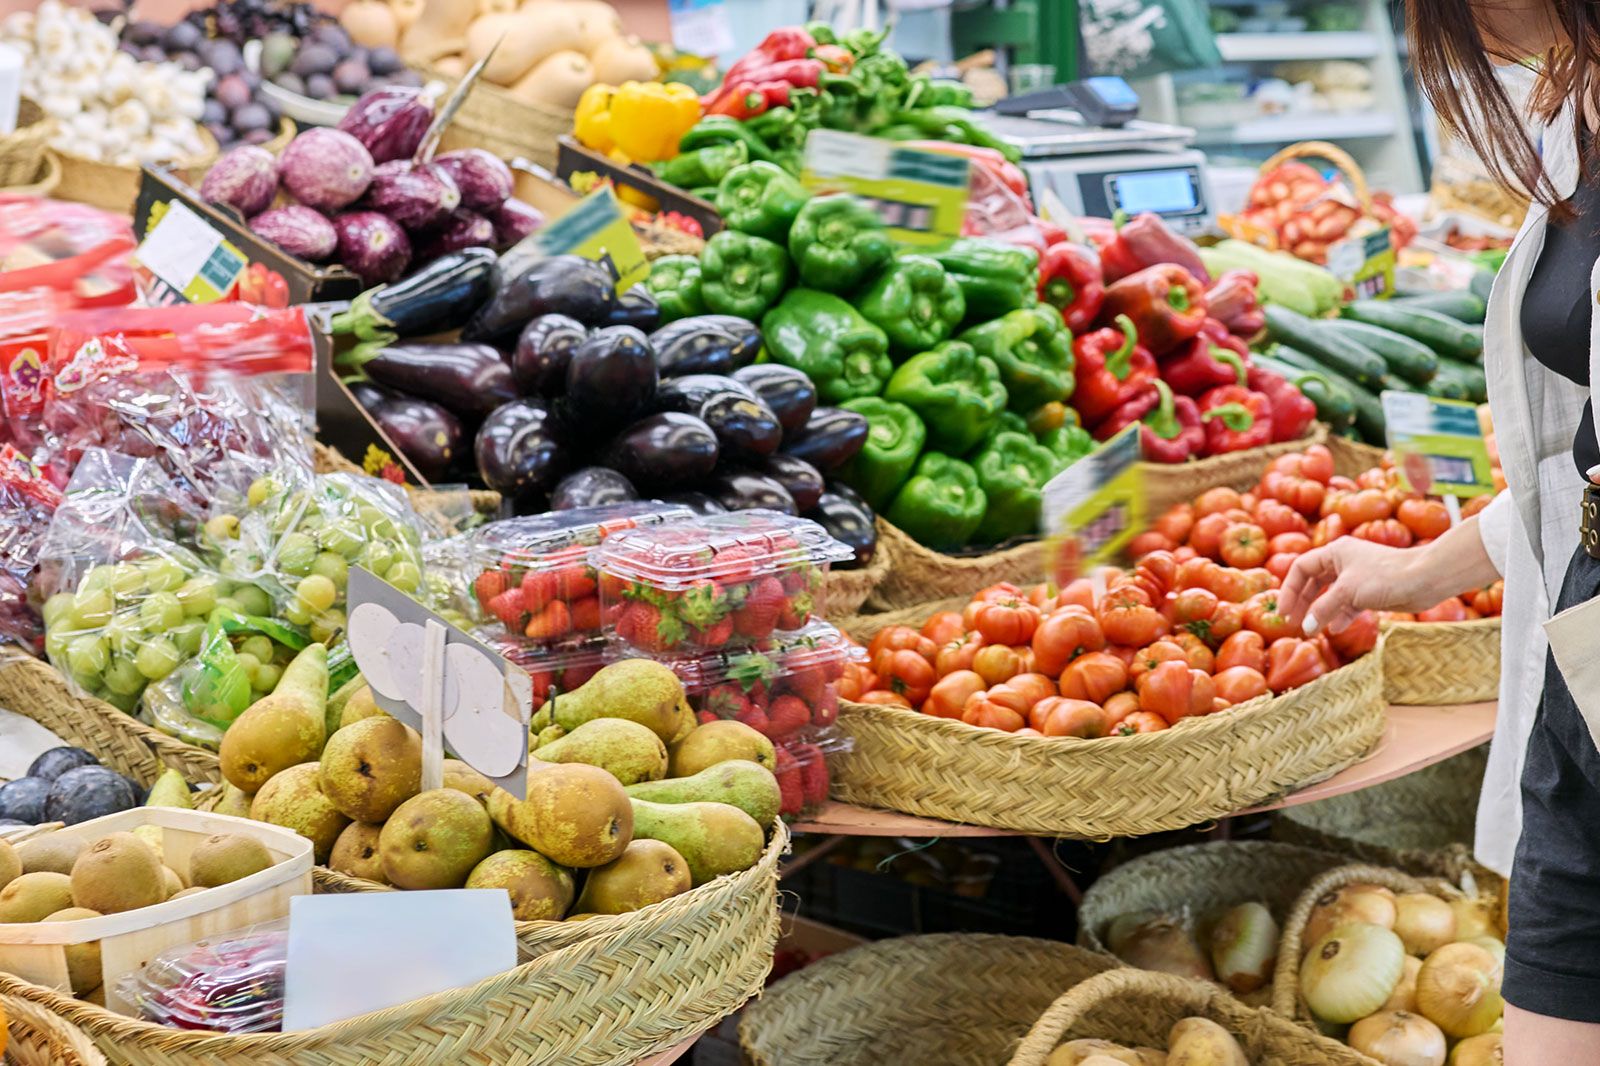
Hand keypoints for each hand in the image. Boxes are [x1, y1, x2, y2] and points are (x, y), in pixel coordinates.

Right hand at [1278, 539, 1445, 634]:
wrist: (1425, 579)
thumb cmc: (1385, 577)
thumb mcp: (1346, 592)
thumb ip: (1322, 609)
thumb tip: (1305, 627)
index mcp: (1335, 552)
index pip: (1301, 569)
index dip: (1289, 591)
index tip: (1284, 613)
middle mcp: (1343, 562)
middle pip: (1313, 582)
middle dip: (1302, 603)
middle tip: (1292, 623)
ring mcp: (1357, 577)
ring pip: (1329, 595)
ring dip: (1319, 612)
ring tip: (1311, 629)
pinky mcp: (1370, 592)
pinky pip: (1347, 604)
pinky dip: (1339, 616)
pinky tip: (1335, 628)